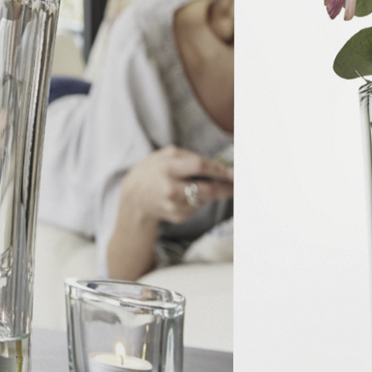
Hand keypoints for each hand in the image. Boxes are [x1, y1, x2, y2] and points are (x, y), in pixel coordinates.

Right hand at [119, 146, 234, 226]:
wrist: (134, 199)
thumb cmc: (152, 171)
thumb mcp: (165, 155)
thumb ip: (190, 157)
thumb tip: (219, 166)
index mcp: (167, 168)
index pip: (199, 167)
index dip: (219, 170)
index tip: (234, 172)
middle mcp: (171, 189)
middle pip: (207, 190)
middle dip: (226, 188)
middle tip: (238, 185)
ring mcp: (174, 206)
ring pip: (205, 199)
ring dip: (209, 192)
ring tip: (195, 184)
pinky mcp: (178, 216)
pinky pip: (198, 206)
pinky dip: (198, 200)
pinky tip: (185, 195)